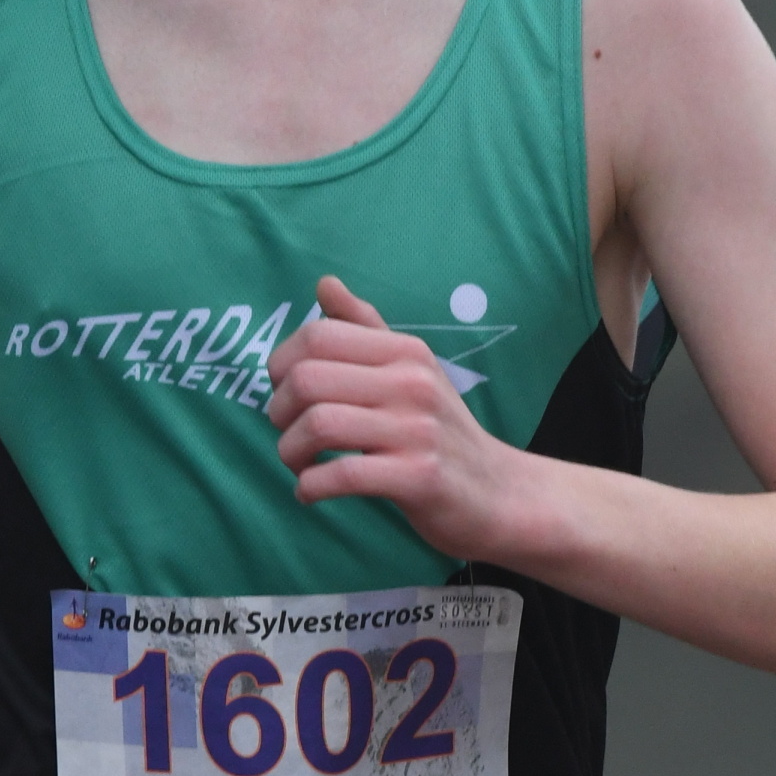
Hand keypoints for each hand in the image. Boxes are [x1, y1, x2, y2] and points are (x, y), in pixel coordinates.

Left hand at [266, 275, 531, 559]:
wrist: (498, 492)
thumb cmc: (441, 429)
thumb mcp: (411, 370)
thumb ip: (365, 329)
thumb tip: (324, 283)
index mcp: (405, 351)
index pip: (318, 334)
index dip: (280, 363)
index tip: (283, 393)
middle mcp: (412, 382)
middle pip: (307, 379)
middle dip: (278, 411)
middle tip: (288, 433)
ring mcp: (418, 430)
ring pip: (319, 425)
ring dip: (290, 451)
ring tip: (299, 464)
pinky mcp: (419, 477)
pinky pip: (343, 475)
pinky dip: (310, 487)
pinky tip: (310, 491)